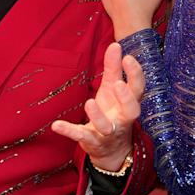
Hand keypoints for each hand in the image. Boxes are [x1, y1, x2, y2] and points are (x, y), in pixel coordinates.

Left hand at [51, 43, 144, 170]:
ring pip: (106, 127)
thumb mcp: (112, 90)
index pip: (138, 89)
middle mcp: (122, 119)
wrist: (111, 150)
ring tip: (89, 102)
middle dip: (126, 98)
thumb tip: (115, 44)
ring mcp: (108, 133)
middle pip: (132, 110)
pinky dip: (69, 131)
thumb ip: (113, 68)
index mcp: (129, 104)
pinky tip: (56, 125)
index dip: (135, 74)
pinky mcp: (92, 142)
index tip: (128, 57)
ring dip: (98, 116)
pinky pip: (81, 137)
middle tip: (118, 83)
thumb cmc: (113, 111)